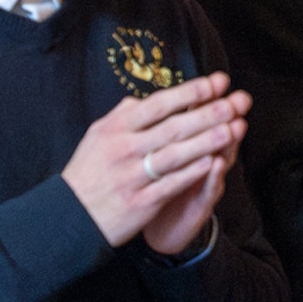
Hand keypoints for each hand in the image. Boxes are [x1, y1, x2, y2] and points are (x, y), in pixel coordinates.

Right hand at [61, 72, 249, 251]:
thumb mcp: (96, 137)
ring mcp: (132, 176)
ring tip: (232, 129)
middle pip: (173, 127)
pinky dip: (192, 173)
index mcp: (115, 129)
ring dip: (207, 141)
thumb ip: (122, 116)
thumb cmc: (88, 173)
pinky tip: (213, 162)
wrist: (68, 218)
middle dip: (207, 113)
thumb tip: (143, 99)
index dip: (189, 93)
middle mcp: (124, 149)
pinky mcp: (140, 202)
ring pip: (176, 154)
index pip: (158, 105)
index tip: (215, 83)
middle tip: (234, 102)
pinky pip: (171, 184)